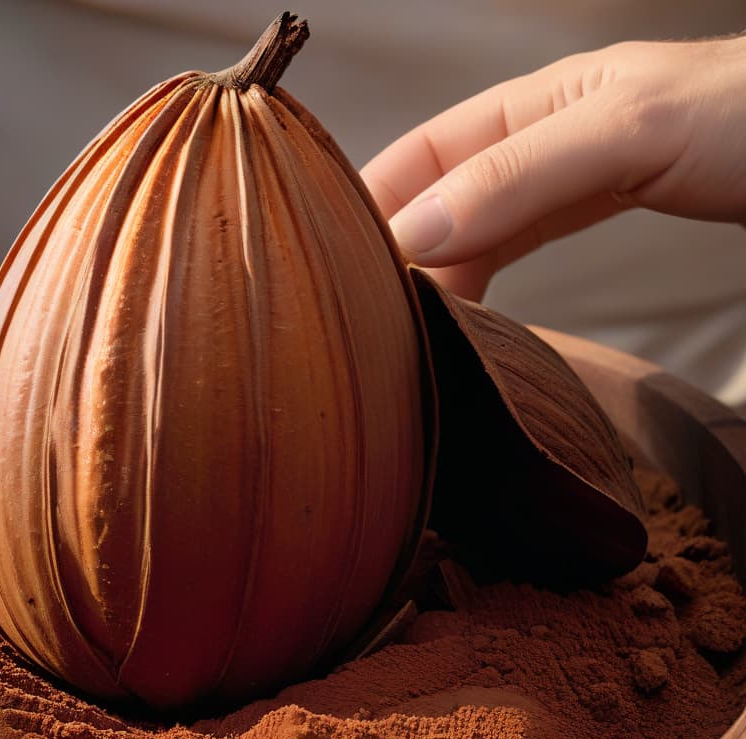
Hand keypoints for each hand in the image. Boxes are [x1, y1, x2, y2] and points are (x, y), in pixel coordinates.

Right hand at [361, 35, 745, 299]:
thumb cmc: (745, 114)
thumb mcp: (622, 133)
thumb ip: (514, 179)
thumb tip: (414, 234)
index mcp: (532, 101)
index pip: (421, 151)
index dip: (373, 202)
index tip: (343, 269)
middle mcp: (538, 138)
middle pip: (439, 193)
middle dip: (398, 246)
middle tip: (373, 314)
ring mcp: (568, 176)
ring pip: (474, 226)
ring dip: (439, 271)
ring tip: (416, 325)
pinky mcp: (595, 209)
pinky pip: (517, 246)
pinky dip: (485, 279)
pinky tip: (473, 313)